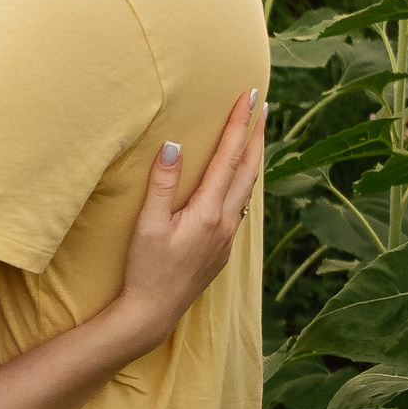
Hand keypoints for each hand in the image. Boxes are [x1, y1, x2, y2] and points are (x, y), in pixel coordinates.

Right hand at [105, 89, 267, 357]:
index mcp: (208, 211)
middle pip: (248, 170)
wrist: (153, 312)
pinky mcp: (221, 250)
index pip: (228, 157)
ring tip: (255, 137)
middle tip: (262, 107)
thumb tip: (175, 145)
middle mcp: (225, 223)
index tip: (249, 96)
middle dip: (255, 136)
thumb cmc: (145, 268)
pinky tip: (238, 182)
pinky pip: (239, 207)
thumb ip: (162, 184)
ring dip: (253, 160)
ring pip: (247, 190)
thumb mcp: (147, 225)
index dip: (238, 124)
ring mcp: (226, 238)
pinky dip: (243, 184)